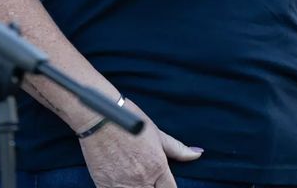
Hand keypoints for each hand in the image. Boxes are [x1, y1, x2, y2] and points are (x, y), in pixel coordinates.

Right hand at [78, 99, 201, 187]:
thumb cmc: (128, 119)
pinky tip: (124, 184)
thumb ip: (177, 148)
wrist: (98, 116)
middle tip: (151, 181)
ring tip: (137, 181)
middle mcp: (142, 179)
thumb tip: (198, 154)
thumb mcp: (156, 132)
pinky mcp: (104, 186)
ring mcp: (122, 185)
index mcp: (158, 166)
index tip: (165, 185)